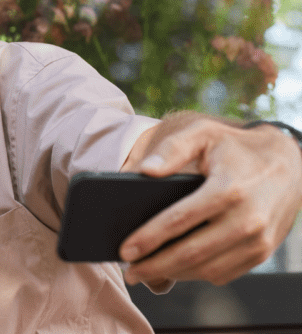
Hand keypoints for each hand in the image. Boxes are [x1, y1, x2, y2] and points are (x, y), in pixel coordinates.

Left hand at [120, 113, 301, 287]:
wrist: (290, 163)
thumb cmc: (235, 147)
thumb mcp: (203, 133)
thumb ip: (172, 148)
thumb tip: (144, 171)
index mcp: (229, 189)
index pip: (180, 220)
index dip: (149, 237)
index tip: (124, 250)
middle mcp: (247, 219)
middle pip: (192, 253)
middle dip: (154, 265)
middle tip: (128, 272)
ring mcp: (258, 240)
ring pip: (207, 269)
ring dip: (172, 274)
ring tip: (144, 271)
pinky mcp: (263, 253)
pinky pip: (223, 273)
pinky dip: (195, 275)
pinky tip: (173, 268)